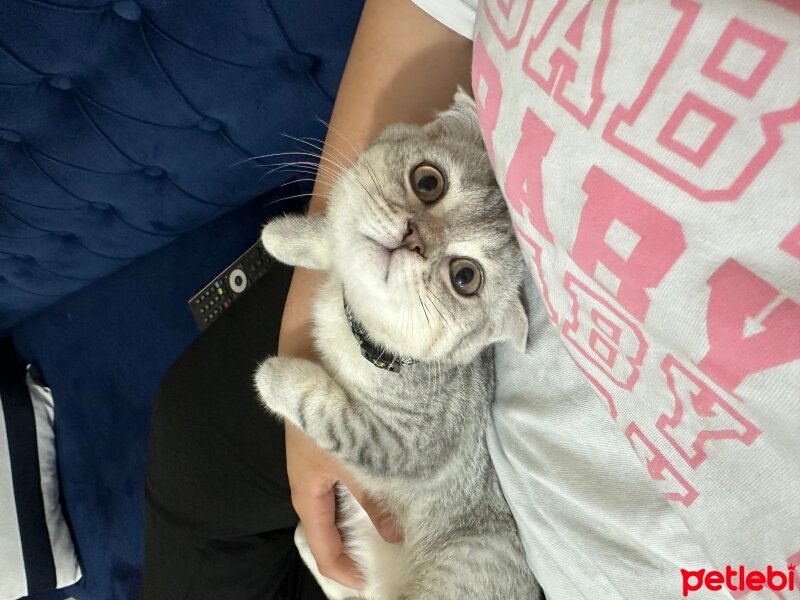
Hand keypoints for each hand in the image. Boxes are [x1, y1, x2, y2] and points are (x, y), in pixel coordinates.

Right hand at [285, 423, 401, 587]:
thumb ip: (374, 500)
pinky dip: (359, 502)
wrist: (311, 367)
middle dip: (353, 553)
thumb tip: (395, 534)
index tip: (371, 584)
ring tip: (387, 538)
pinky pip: (341, 492)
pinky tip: (381, 499)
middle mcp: (309, 489)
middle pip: (328, 534)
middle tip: (383, 565)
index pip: (324, 552)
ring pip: (336, 512)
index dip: (346, 573)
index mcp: (307, 498)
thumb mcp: (352, 462)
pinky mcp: (326, 454)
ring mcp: (316, 472)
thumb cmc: (325, 417)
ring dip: (357, 526)